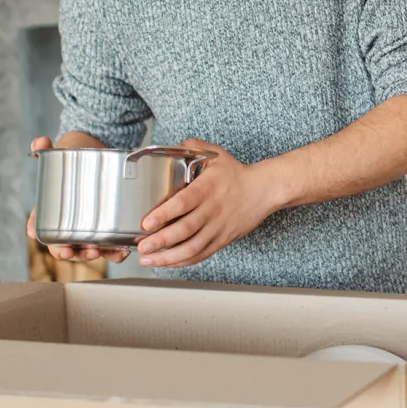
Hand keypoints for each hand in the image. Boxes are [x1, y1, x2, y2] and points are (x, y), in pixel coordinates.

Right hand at [25, 136, 129, 263]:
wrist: (102, 154)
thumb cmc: (77, 157)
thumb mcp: (63, 149)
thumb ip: (47, 147)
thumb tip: (39, 143)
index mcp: (51, 209)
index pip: (38, 224)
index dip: (36, 231)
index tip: (33, 234)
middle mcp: (68, 223)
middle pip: (61, 245)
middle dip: (65, 251)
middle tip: (69, 252)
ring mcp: (88, 229)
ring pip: (85, 250)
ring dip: (89, 255)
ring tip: (96, 252)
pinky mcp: (108, 230)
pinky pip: (110, 248)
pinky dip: (115, 253)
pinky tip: (122, 252)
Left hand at [135, 139, 278, 267]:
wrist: (264, 190)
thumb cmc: (237, 173)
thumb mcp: (215, 155)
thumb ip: (192, 146)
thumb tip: (172, 144)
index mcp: (208, 189)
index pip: (183, 203)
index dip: (163, 215)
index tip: (146, 223)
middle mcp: (212, 210)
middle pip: (185, 230)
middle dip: (160, 241)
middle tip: (142, 246)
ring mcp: (217, 228)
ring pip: (191, 248)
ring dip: (168, 257)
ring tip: (147, 259)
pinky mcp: (221, 240)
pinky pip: (200, 255)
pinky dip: (182, 261)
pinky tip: (167, 262)